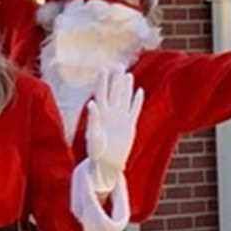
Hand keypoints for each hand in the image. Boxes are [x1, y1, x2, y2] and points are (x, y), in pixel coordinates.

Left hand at [84, 68, 143, 193]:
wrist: (107, 165)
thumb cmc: (96, 152)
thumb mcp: (93, 135)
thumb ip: (93, 118)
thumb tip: (92, 103)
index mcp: (100, 114)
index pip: (101, 93)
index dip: (102, 81)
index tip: (104, 69)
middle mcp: (110, 114)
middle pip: (113, 93)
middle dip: (115, 79)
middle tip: (117, 65)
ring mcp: (120, 119)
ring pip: (124, 98)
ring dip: (126, 87)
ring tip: (127, 74)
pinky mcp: (129, 126)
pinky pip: (134, 110)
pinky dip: (137, 101)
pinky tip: (139, 91)